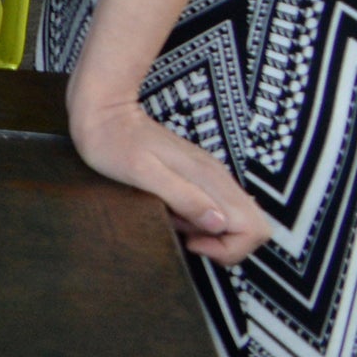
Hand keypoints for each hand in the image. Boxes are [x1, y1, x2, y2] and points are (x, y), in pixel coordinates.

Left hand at [71, 91, 272, 264]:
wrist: (102, 109)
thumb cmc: (113, 142)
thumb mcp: (142, 174)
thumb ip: (183, 197)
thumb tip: (219, 223)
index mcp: (209, 178)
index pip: (255, 228)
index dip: (229, 248)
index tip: (193, 241)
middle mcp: (217, 176)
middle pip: (253, 226)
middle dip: (224, 244)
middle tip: (183, 234)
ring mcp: (208, 174)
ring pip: (235, 218)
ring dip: (208, 232)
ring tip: (170, 218)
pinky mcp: (196, 174)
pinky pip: (215, 206)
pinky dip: (198, 219)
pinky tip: (169, 210)